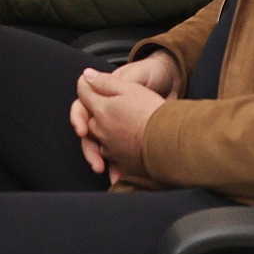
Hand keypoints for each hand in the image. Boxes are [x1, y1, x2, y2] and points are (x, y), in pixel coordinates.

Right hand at [69, 68, 169, 184]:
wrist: (175, 83)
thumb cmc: (152, 75)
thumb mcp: (134, 76)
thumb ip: (111, 81)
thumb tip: (85, 76)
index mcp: (103, 97)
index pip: (82, 109)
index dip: (78, 120)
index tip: (82, 131)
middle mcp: (107, 113)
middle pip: (89, 134)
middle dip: (89, 149)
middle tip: (96, 162)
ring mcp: (119, 129)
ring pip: (102, 148)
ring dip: (101, 161)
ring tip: (104, 171)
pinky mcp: (132, 141)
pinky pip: (121, 158)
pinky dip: (119, 169)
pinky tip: (120, 178)